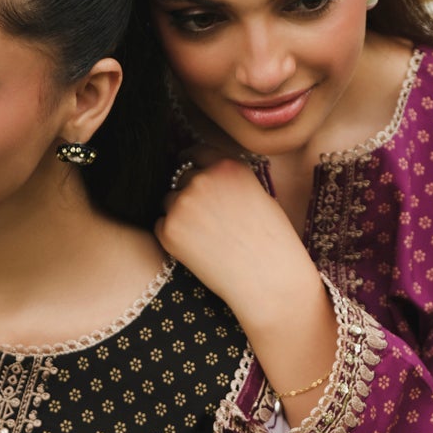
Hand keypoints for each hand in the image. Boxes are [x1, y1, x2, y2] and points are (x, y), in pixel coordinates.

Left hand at [157, 155, 311, 330]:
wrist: (268, 279)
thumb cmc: (271, 242)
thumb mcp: (258, 194)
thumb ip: (228, 181)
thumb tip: (204, 177)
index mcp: (227, 166)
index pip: (196, 153)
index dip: (191, 164)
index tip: (187, 170)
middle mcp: (202, 179)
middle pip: (181, 178)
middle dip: (189, 194)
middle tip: (207, 221)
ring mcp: (182, 204)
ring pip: (168, 202)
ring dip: (180, 214)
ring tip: (206, 238)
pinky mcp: (169, 231)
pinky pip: (162, 226)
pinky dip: (173, 236)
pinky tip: (198, 251)